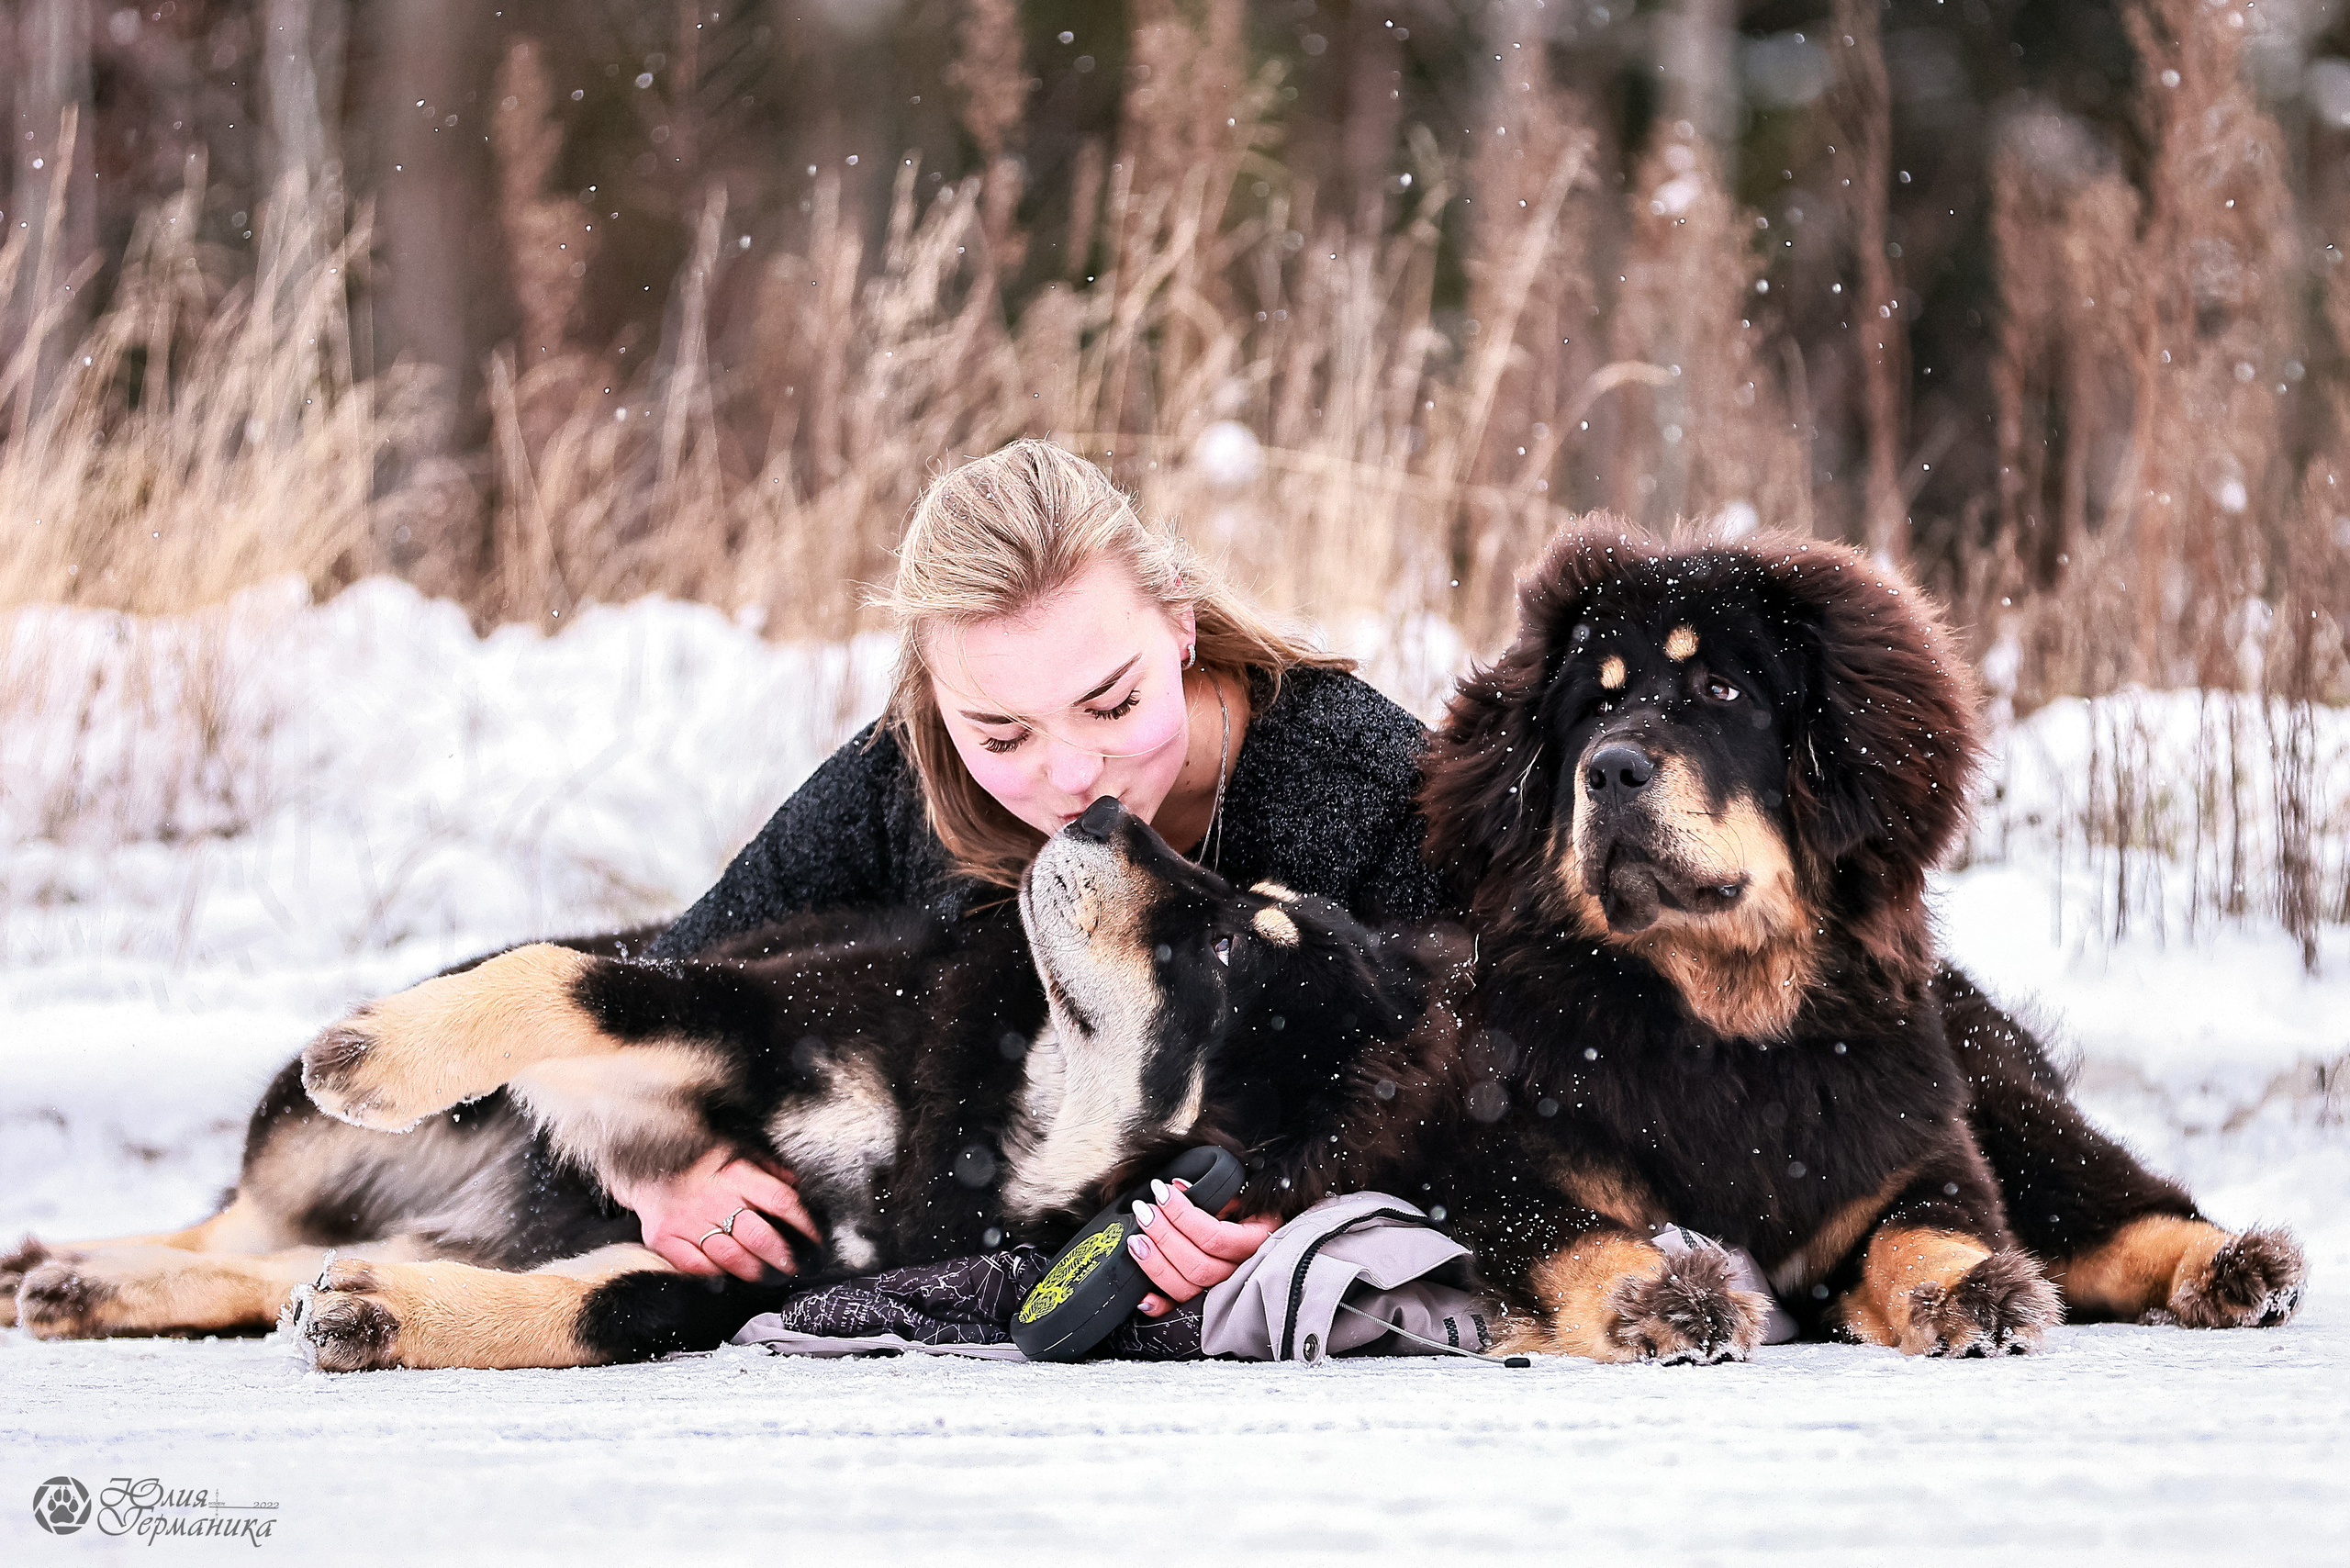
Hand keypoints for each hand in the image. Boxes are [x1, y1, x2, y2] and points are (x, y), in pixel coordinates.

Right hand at [607, 1147, 819, 1280]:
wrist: (646, 1165)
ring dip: (753, 1270)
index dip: (802, 1223)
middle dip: (781, 1256)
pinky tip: (727, 1276)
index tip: (814, 1239)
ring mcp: (687, 1220)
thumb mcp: (739, 1152)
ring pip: (730, 1256)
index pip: (780, 1201)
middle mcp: (713, 1198)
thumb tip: (798, 1185)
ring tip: (766, 1275)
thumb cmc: (701, 1163)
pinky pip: (696, 1266)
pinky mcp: (665, 1238)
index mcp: (737, 1174)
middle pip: (758, 1235)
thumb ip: (769, 1169)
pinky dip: (715, 1274)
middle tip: (792, 1266)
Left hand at [1125, 1178, 1277, 1316]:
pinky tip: (1142, 1294)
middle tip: (1144, 1212)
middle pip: (1197, 1265)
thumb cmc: (1252, 1217)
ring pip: (1187, 1288)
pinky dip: (1159, 1306)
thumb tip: (1178, 1187)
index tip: (1162, 1193)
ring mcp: (1223, 1293)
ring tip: (1136, 1241)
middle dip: (1164, 1235)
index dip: (1183, 1215)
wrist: (1267, 1243)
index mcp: (1255, 1243)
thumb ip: (1215, 1194)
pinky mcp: (1206, 1307)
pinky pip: (1180, 1312)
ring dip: (1155, 1265)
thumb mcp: (1243, 1198)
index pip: (1215, 1236)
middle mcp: (1241, 1273)